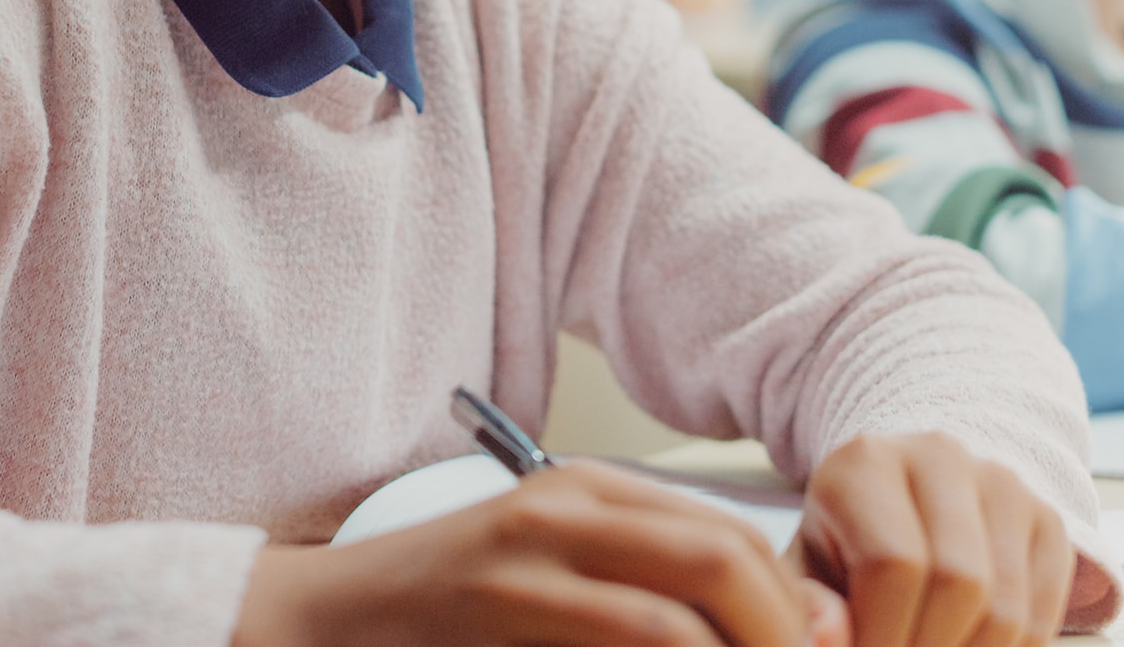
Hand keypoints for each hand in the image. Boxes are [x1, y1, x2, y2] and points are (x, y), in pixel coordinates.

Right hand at [234, 459, 842, 646]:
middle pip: (720, 558)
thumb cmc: (455, 610)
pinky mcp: (500, 594)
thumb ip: (650, 594)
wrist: (332, 616)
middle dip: (780, 631)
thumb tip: (781, 623)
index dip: (791, 605)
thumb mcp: (560, 582)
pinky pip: (621, 635)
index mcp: (599, 491)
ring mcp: (534, 548)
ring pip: (677, 604)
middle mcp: (574, 504)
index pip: (731, 535)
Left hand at [792, 432, 1073, 646]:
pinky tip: (968, 645)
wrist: (902, 507)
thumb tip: (828, 637)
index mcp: (867, 462)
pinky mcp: (1044, 517)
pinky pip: (1045, 613)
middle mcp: (939, 455)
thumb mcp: (809, 570)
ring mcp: (1000, 482)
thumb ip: (808, 604)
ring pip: (1007, 607)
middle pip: (960, 583)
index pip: (894, 564)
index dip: (884, 637)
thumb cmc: (845, 549)